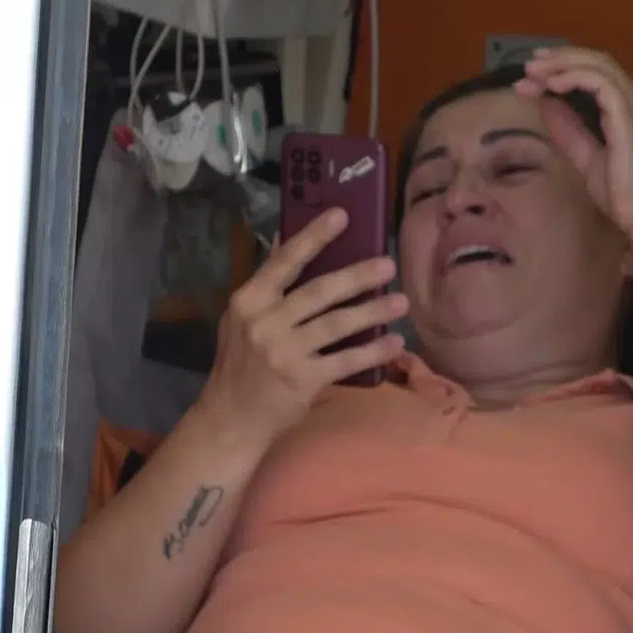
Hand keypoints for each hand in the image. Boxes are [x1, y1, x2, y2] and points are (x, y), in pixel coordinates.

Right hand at [199, 208, 407, 443]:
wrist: (231, 417)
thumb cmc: (242, 364)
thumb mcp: (243, 320)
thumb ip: (269, 288)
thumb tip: (294, 244)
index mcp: (249, 300)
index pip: (285, 261)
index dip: (314, 236)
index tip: (341, 215)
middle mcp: (264, 322)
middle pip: (320, 291)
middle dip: (357, 276)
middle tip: (389, 264)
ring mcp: (283, 351)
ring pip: (338, 323)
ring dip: (374, 311)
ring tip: (401, 301)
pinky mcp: (302, 379)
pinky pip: (346, 360)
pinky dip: (373, 351)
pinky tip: (394, 342)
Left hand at [516, 46, 632, 239]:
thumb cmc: (625, 198)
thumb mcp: (588, 159)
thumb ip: (570, 131)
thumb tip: (547, 105)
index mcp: (630, 111)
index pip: (597, 76)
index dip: (563, 71)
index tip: (532, 80)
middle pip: (598, 62)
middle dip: (560, 59)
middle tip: (530, 65)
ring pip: (599, 65)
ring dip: (562, 64)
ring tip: (534, 72)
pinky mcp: (630, 116)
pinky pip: (601, 82)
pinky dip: (574, 77)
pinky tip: (552, 85)